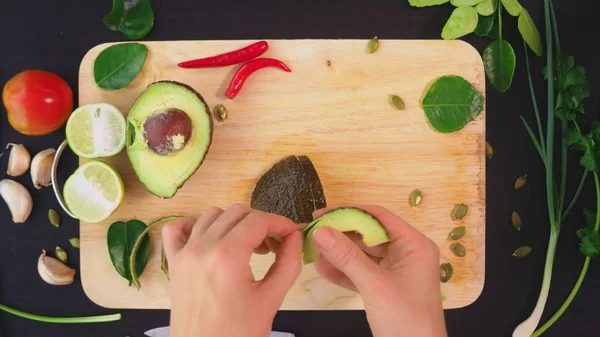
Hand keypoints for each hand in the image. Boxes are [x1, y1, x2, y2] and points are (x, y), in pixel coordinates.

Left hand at [162, 204, 302, 336]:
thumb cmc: (238, 334)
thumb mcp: (271, 300)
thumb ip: (288, 263)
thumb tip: (295, 237)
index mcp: (227, 256)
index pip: (258, 221)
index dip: (280, 223)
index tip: (292, 235)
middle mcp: (202, 248)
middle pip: (237, 213)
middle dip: (261, 223)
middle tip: (274, 246)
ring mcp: (184, 254)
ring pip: (211, 215)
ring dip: (234, 224)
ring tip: (248, 247)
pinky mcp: (173, 263)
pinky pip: (177, 229)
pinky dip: (195, 226)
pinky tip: (211, 241)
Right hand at [311, 206, 446, 336]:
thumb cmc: (406, 321)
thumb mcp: (374, 286)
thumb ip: (347, 257)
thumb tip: (320, 231)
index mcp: (414, 245)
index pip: (379, 217)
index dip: (349, 212)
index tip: (321, 214)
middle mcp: (407, 253)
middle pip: (369, 234)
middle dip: (341, 234)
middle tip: (312, 233)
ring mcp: (396, 271)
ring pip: (363, 254)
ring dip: (339, 253)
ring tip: (312, 251)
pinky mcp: (386, 287)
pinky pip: (362, 272)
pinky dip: (344, 272)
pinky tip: (322, 269)